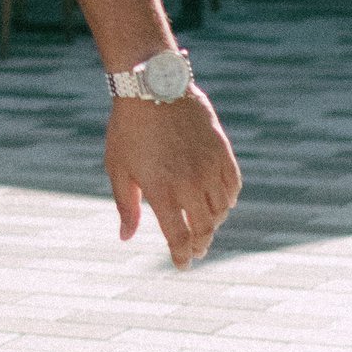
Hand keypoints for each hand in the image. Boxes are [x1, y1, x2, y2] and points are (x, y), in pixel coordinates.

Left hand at [107, 88, 240, 270]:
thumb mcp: (118, 168)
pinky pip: (232, 185)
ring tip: (206, 226)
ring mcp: (209, 167)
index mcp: (163, 192)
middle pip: (205, 227)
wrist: (152, 86)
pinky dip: (228, 198)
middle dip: (200, 244)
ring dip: (214, 222)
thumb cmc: (128, 128)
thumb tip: (126, 237)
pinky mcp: (222, 151)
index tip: (182, 265)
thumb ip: (126, 206)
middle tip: (196, 251)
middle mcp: (190, 184)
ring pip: (221, 208)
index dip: (182, 256)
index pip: (180, 238)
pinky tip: (221, 202)